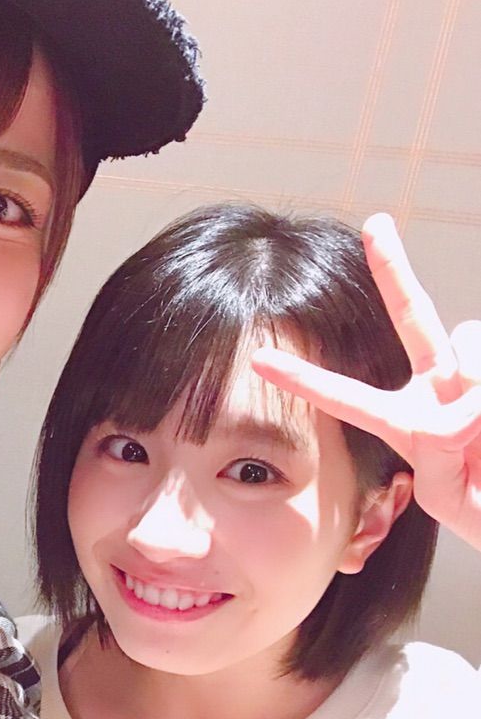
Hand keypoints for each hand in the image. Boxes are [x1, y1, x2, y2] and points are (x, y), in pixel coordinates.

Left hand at [252, 213, 480, 551]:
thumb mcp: (449, 494)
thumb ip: (442, 448)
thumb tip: (468, 397)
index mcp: (406, 423)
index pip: (347, 398)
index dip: (304, 380)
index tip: (258, 360)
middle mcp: (439, 387)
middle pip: (412, 316)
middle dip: (393, 269)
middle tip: (375, 223)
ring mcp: (475, 374)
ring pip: (468, 344)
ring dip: (477, 388)